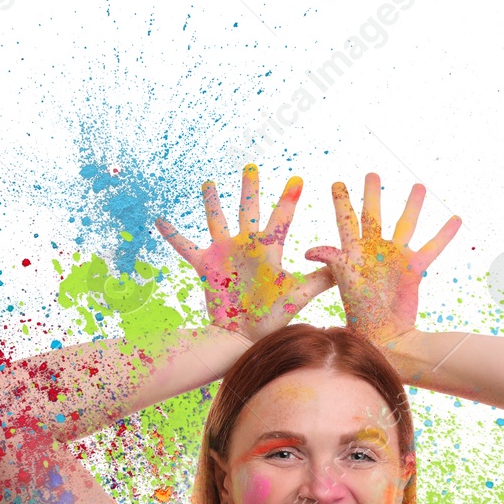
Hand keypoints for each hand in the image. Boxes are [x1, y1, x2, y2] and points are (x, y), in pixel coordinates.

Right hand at [155, 164, 334, 341]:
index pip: (281, 218)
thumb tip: (344, 263)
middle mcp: (246, 246)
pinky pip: (185, 247)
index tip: (297, 178)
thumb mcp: (297, 295)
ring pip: (217, 220)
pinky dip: (172, 235)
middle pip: (248, 209)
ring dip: (212, 202)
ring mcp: (224, 254)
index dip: (288, 198)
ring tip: (208, 183)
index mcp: (268, 250)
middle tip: (250, 165)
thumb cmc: (272, 319)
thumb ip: (320, 278)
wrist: (243, 338)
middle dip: (249, 188)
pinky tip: (159, 220)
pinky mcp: (205, 266)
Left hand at [303, 173, 460, 345]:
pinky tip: (456, 218)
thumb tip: (310, 251)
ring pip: (405, 224)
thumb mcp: (343, 282)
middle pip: (374, 215)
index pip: (346, 220)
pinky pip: (432, 247)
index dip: (341, 201)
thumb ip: (332, 261)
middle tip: (372, 174)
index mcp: (354, 252)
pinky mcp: (414, 269)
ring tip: (419, 186)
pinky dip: (444, 234)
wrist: (383, 335)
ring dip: (413, 205)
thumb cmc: (359, 314)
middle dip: (372, 194)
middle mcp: (375, 250)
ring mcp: (395, 258)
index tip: (337, 182)